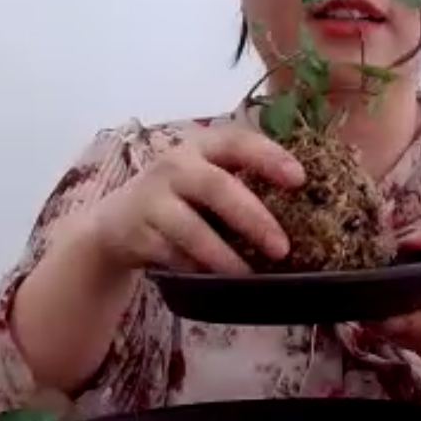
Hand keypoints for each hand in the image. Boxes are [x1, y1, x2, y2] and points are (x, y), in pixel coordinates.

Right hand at [77, 125, 301, 277]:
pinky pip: (174, 255)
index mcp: (202, 146)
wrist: (115, 222)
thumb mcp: (206, 177)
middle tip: (282, 247)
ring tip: (249, 275)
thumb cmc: (179, 197)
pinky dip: (197, 269)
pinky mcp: (138, 232)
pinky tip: (215, 280)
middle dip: (253, 219)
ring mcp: (153, 198)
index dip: (269, 156)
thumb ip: (243, 182)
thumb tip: (306, 213)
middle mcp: (176, 165)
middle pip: (217, 187)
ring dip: (224, 255)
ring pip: (192, 229)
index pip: (238, 141)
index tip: (299, 179)